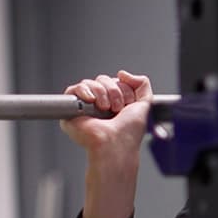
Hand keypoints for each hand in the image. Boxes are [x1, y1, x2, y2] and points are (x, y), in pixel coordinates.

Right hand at [59, 70, 152, 217]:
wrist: (115, 143)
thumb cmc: (128, 132)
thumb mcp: (145, 104)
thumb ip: (142, 84)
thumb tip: (123, 73)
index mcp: (115, 102)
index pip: (115, 81)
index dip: (123, 88)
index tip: (127, 104)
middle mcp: (100, 103)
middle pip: (103, 79)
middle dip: (114, 91)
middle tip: (117, 107)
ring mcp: (86, 106)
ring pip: (90, 82)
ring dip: (102, 93)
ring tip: (105, 108)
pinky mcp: (71, 110)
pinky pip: (72, 89)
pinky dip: (84, 91)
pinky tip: (91, 101)